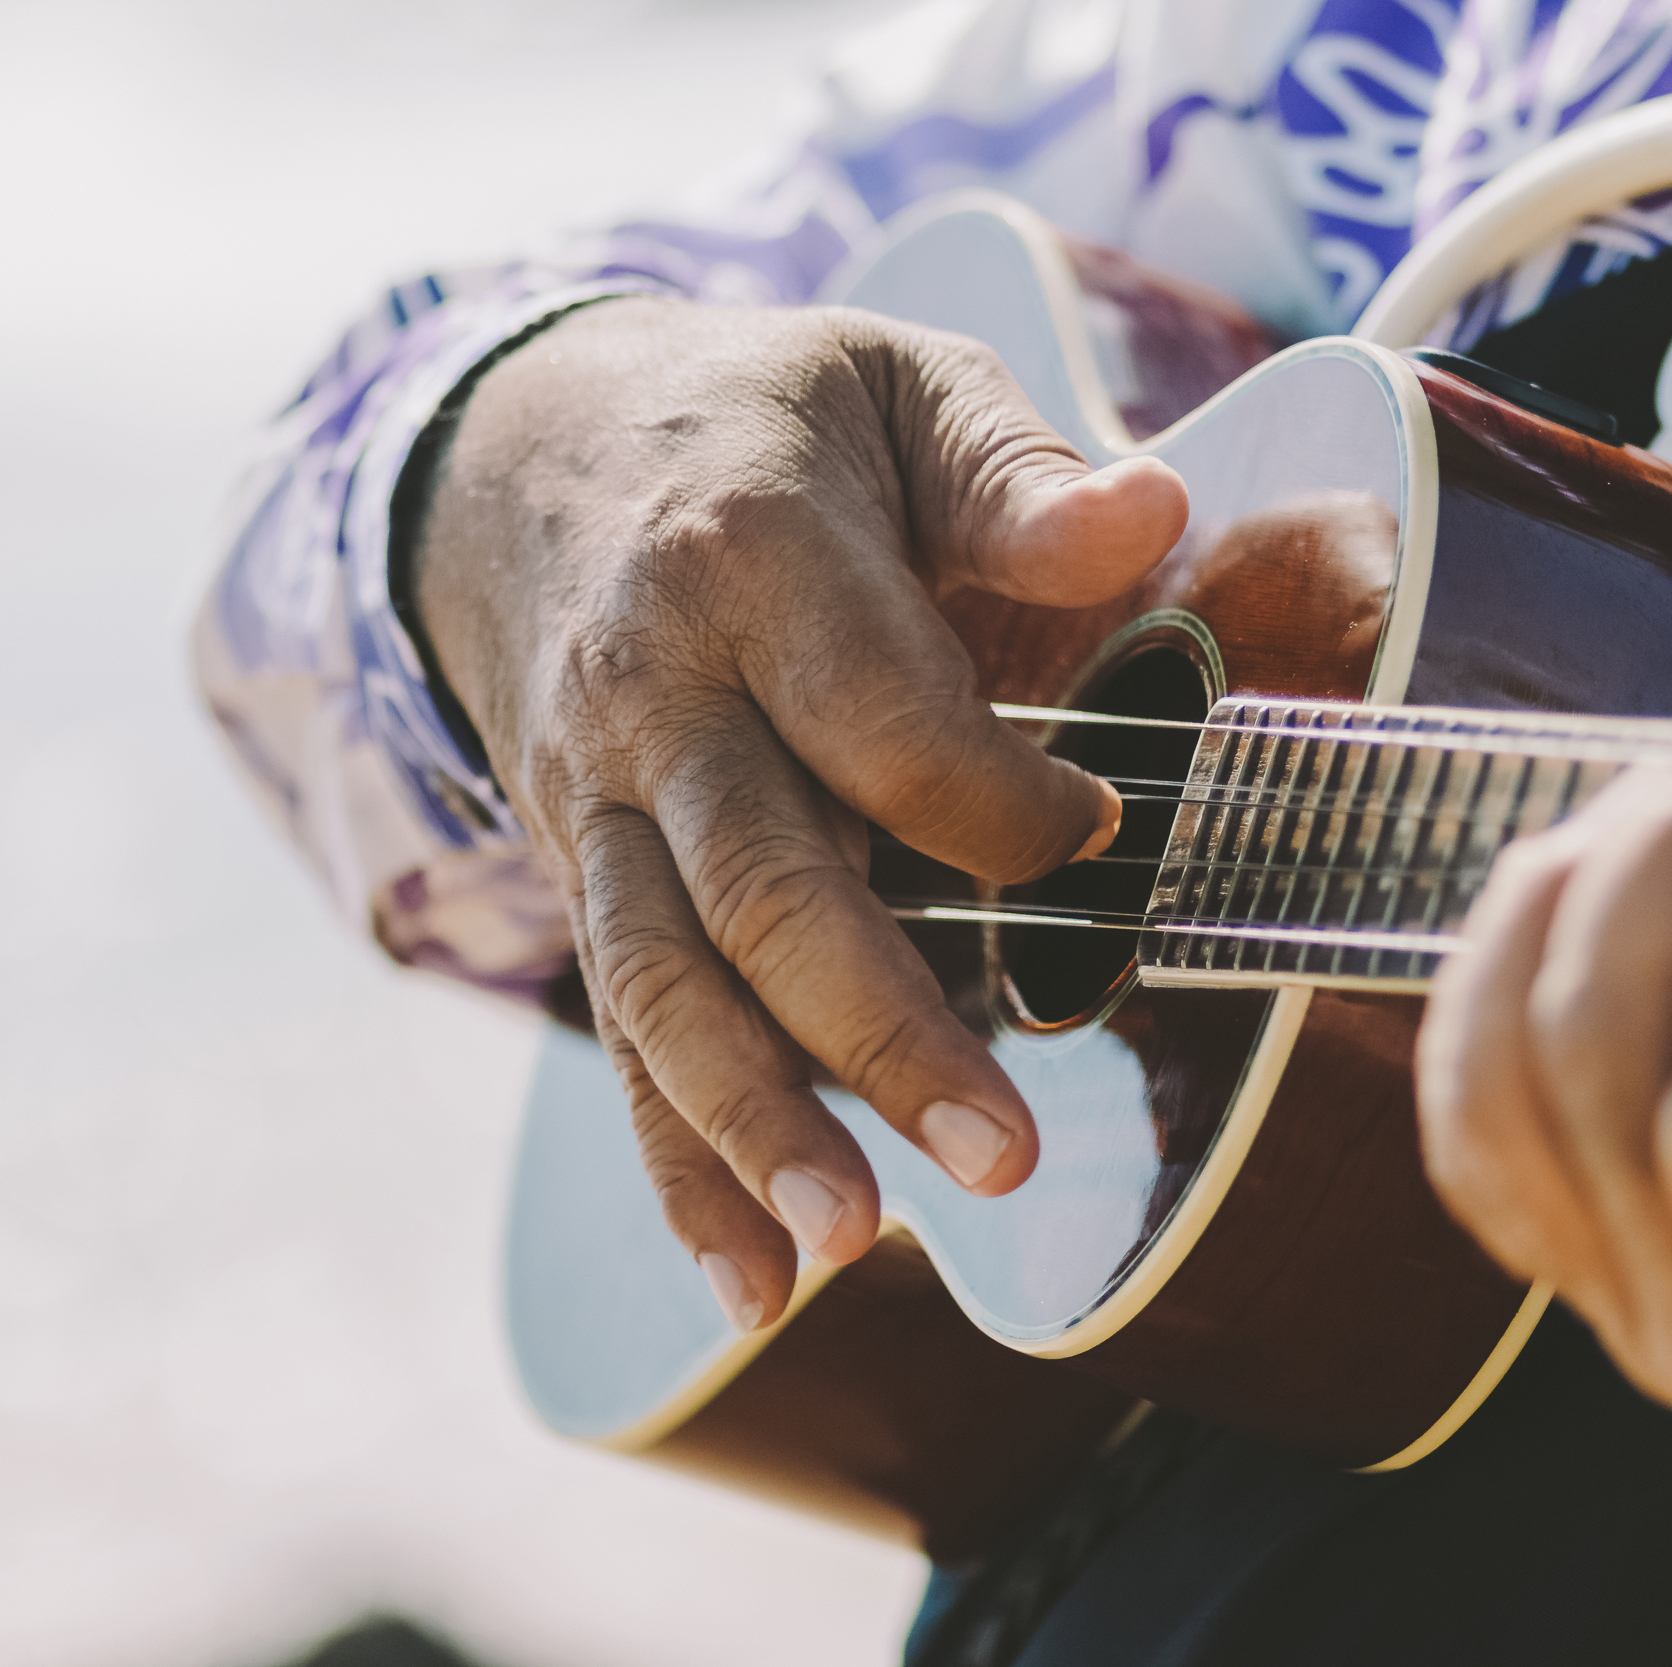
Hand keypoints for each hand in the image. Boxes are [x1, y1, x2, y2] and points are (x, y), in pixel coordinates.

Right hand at [415, 298, 1187, 1332]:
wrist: (523, 453)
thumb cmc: (759, 425)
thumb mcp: (894, 384)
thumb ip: (1016, 469)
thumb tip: (1149, 520)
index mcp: (755, 555)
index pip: (882, 720)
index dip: (1001, 801)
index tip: (1104, 836)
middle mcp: (657, 691)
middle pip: (759, 883)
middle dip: (879, 1028)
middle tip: (1002, 1153)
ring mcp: (601, 795)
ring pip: (663, 979)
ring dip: (755, 1122)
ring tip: (854, 1243)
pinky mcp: (581, 873)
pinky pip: (620, 1028)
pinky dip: (675, 1163)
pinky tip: (748, 1285)